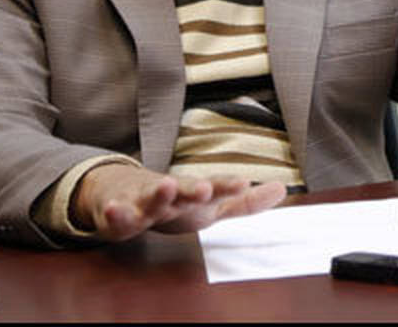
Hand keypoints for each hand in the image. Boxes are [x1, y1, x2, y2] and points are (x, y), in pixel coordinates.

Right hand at [72, 163, 285, 241]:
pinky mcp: (118, 214)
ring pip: (151, 199)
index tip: (244, 182)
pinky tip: (114, 209)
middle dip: (193, 189)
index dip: (227, 187)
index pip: (215, 189)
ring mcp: (144, 202)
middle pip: (184, 190)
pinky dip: (115, 213)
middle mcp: (171, 194)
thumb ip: (245, 203)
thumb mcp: (213, 207)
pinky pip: (117, 216)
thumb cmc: (177, 204)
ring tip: (165, 187)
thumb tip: (282, 189)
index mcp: (195, 195)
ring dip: (158, 194)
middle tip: (204, 187)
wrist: (123, 194)